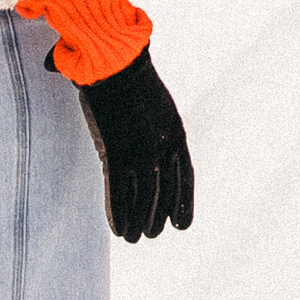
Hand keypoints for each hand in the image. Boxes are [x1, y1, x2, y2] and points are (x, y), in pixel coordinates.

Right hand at [78, 48, 194, 239]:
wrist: (114, 62)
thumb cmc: (129, 77)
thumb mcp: (155, 103)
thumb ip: (155, 128)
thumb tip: (153, 148)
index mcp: (175, 133)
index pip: (185, 177)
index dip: (184, 202)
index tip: (182, 225)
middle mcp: (162, 147)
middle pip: (164, 192)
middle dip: (158, 216)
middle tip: (153, 234)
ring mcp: (140, 151)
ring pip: (143, 198)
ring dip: (139, 221)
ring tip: (134, 238)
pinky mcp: (116, 152)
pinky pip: (118, 193)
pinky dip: (118, 214)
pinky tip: (117, 230)